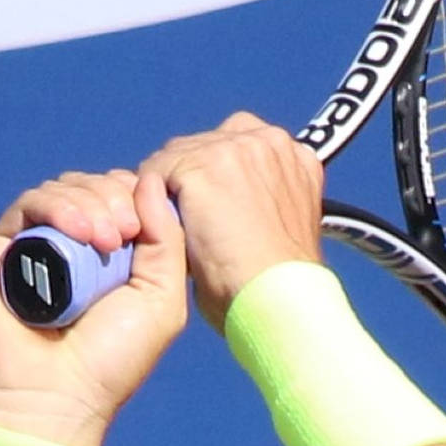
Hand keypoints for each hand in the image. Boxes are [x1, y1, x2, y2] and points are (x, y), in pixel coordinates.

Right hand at [0, 168, 188, 445]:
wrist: (55, 395)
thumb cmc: (112, 360)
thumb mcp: (162, 301)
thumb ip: (167, 241)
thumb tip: (151, 182)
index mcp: (112, 258)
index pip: (124, 198)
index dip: (137, 198)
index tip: (144, 228)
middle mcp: (73, 248)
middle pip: (95, 187)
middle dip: (116, 199)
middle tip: (125, 234)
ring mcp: (37, 246)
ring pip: (64, 189)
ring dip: (91, 202)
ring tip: (104, 240)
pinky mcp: (2, 248)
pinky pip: (30, 204)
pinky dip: (58, 207)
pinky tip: (78, 233)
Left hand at [142, 114, 323, 332]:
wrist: (281, 304)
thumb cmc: (280, 288)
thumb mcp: (280, 234)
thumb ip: (256, 205)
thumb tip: (217, 208)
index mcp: (296, 158)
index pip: (235, 147)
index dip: (215, 182)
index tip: (208, 213)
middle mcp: (269, 142)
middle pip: (202, 146)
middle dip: (190, 183)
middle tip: (183, 228)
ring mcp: (235, 149)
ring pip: (175, 157)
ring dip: (168, 193)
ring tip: (172, 237)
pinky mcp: (203, 166)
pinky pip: (154, 173)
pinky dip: (149, 205)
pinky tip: (160, 237)